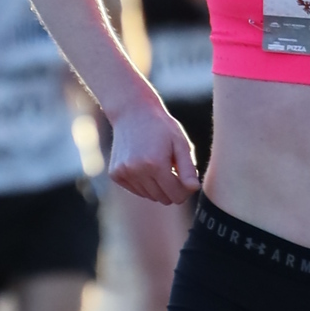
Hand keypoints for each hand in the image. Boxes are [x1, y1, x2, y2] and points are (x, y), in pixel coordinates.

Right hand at [107, 91, 201, 205]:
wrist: (131, 111)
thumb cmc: (161, 127)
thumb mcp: (180, 143)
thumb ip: (188, 168)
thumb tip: (193, 189)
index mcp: (155, 164)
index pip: (176, 196)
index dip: (185, 190)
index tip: (186, 178)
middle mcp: (137, 171)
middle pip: (163, 199)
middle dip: (172, 188)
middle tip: (172, 169)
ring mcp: (124, 173)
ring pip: (150, 196)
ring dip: (157, 186)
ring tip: (157, 164)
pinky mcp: (115, 174)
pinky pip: (137, 191)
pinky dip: (144, 183)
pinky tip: (144, 165)